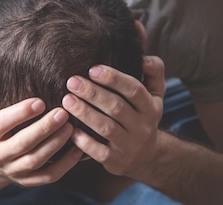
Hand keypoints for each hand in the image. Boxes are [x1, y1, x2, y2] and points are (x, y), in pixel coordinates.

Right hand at [0, 80, 83, 186]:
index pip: (0, 124)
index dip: (19, 113)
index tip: (40, 101)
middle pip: (22, 144)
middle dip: (44, 128)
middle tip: (63, 112)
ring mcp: (14, 170)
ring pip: (36, 160)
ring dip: (56, 144)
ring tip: (72, 127)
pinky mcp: (29, 180)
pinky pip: (49, 175)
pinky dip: (66, 164)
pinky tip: (79, 148)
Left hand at [63, 56, 164, 175]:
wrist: (147, 154)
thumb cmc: (143, 115)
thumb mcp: (156, 93)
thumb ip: (154, 71)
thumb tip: (143, 57)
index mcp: (150, 107)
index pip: (134, 90)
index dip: (114, 79)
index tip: (92, 69)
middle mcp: (142, 126)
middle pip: (117, 107)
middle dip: (93, 93)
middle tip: (72, 81)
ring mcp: (130, 145)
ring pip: (106, 128)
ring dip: (85, 113)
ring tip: (66, 100)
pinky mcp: (116, 161)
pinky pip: (99, 151)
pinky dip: (84, 141)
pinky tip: (70, 129)